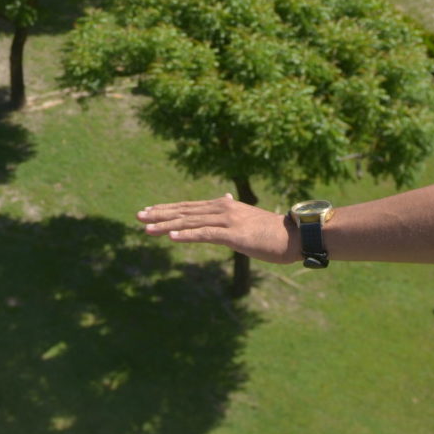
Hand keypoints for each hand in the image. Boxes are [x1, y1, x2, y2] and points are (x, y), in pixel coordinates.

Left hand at [137, 194, 298, 264]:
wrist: (295, 235)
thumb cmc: (272, 230)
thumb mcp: (248, 216)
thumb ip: (233, 209)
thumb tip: (224, 197)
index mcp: (224, 206)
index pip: (189, 207)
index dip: (167, 209)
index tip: (148, 211)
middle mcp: (223, 209)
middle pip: (185, 211)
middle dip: (160, 214)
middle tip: (138, 216)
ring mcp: (228, 221)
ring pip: (191, 222)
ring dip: (166, 225)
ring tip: (146, 228)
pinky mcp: (234, 234)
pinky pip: (205, 234)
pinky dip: (187, 234)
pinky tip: (171, 237)